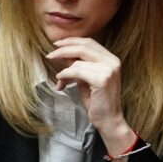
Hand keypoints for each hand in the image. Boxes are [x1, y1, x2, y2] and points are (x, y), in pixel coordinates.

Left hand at [46, 37, 135, 155]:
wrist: (109, 120)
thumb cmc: (97, 101)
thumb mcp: (86, 79)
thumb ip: (79, 66)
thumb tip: (63, 56)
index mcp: (111, 59)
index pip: (89, 42)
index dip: (72, 41)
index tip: (57, 44)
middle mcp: (112, 61)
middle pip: (83, 47)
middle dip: (64, 49)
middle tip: (50, 55)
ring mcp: (109, 69)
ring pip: (78, 62)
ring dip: (64, 70)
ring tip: (60, 80)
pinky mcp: (102, 79)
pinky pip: (77, 71)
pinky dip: (66, 75)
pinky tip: (61, 84)